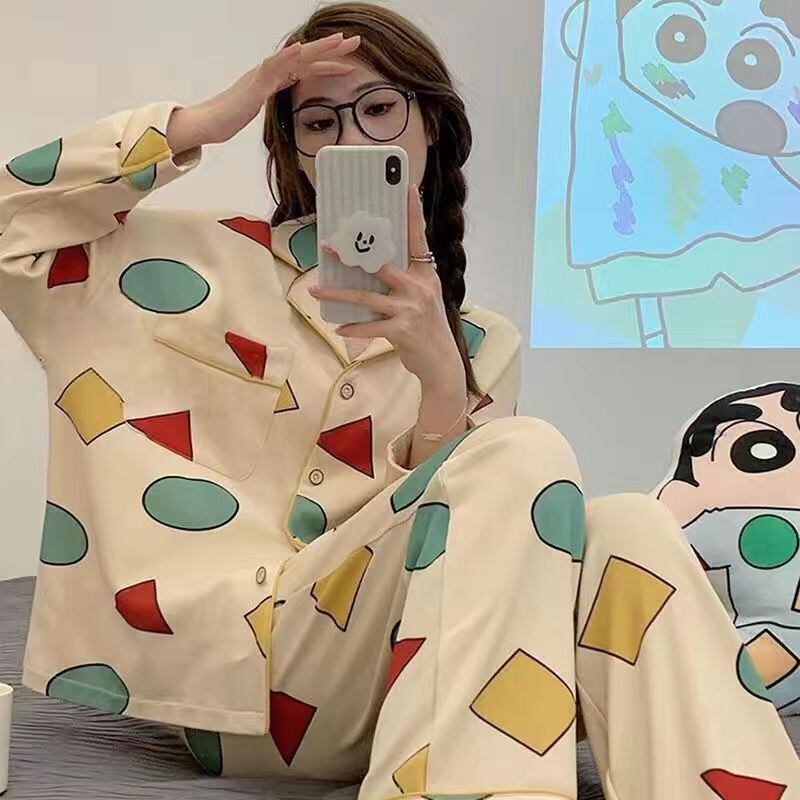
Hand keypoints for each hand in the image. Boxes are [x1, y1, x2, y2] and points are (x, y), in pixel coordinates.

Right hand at [166, 33, 360, 151]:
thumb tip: (288, 103)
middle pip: (306, 56)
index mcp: (274, 79)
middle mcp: (270, 71)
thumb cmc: (230, 118)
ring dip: (317, 47)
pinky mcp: (254, 85)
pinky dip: (287, 57)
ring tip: (338, 39)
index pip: (307, 68)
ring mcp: (262, 75)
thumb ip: (275, 101)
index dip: (329, 63)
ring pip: (294, 56)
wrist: (208, 123)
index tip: (349, 61)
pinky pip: (272, 68)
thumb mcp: (261, 109)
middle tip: (356, 41)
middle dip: (332, 49)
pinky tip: (300, 49)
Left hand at [309, 185, 466, 395]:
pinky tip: (339, 328)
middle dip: (352, 255)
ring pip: (366, 297)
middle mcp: (419, 287)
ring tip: (316, 291)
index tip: (405, 187)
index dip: (412, 212)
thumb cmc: (428, 330)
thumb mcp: (423, 299)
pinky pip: (369, 327)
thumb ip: (403, 283)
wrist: (441, 363)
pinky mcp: (402, 330)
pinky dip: (352, 328)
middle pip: (380, 264)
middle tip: (328, 245)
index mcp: (425, 274)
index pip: (418, 237)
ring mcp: (410, 308)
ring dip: (337, 295)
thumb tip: (371, 270)